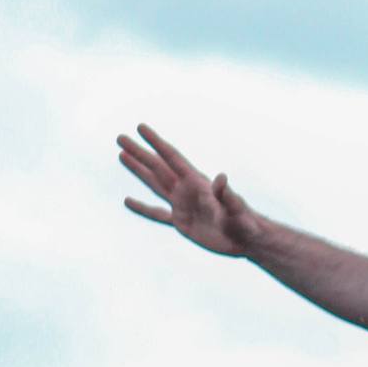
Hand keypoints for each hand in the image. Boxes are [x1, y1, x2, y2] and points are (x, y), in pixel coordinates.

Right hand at [118, 125, 262, 256]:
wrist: (247, 240)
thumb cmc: (245, 222)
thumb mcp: (236, 208)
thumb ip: (227, 194)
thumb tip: (222, 177)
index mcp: (196, 182)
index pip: (172, 158)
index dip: (156, 142)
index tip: (141, 127)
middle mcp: (186, 190)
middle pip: (157, 167)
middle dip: (139, 152)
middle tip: (120, 137)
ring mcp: (183, 205)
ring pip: (155, 184)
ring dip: (139, 170)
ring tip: (122, 155)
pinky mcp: (182, 223)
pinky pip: (157, 214)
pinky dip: (143, 208)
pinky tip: (128, 201)